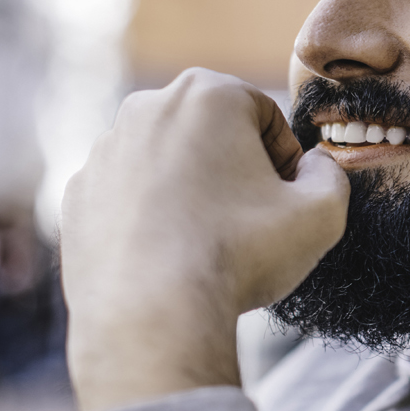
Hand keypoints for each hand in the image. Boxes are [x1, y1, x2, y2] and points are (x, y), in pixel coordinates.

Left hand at [61, 68, 348, 410]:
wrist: (151, 316)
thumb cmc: (238, 255)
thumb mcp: (322, 213)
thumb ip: (331, 175)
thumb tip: (315, 167)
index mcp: (207, 94)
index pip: (264, 115)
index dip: (284, 160)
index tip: (283, 200)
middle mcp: (146, 108)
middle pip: (211, 134)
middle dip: (234, 170)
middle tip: (249, 222)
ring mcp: (104, 152)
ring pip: (167, 163)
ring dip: (192, 192)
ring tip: (208, 243)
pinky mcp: (78, 195)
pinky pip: (129, 196)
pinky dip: (150, 217)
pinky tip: (170, 256)